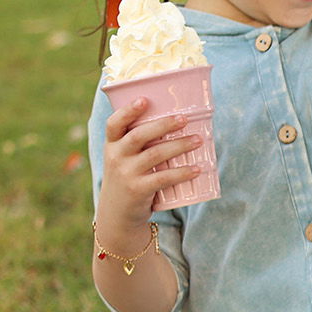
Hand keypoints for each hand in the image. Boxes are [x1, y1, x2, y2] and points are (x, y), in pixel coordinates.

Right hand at [97, 97, 201, 231]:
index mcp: (112, 144)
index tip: (144, 100)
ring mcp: (126, 173)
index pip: (114, 124)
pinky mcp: (138, 190)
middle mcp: (116, 156)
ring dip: (179, 146)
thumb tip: (178, 120)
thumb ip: (139, 141)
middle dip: (163, 125)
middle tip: (184, 119)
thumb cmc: (128, 176)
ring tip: (199, 140)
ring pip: (155, 155)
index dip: (128, 111)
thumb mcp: (124, 157)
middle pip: (138, 136)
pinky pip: (163, 178)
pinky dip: (182, 173)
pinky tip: (197, 169)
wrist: (117, 212)